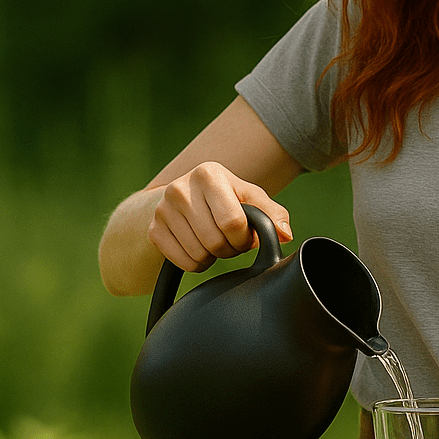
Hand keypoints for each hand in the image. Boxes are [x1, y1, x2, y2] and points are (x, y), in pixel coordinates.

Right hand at [148, 161, 292, 272]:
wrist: (186, 198)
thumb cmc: (227, 198)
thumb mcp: (251, 198)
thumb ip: (273, 214)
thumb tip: (285, 234)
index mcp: (208, 174)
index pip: (233, 222)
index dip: (245, 238)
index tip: (246, 235)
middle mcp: (180, 188)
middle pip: (216, 241)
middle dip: (231, 249)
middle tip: (231, 240)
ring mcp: (162, 209)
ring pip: (199, 254)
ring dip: (215, 257)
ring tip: (216, 241)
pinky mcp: (153, 230)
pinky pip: (183, 262)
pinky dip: (197, 263)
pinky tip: (200, 248)